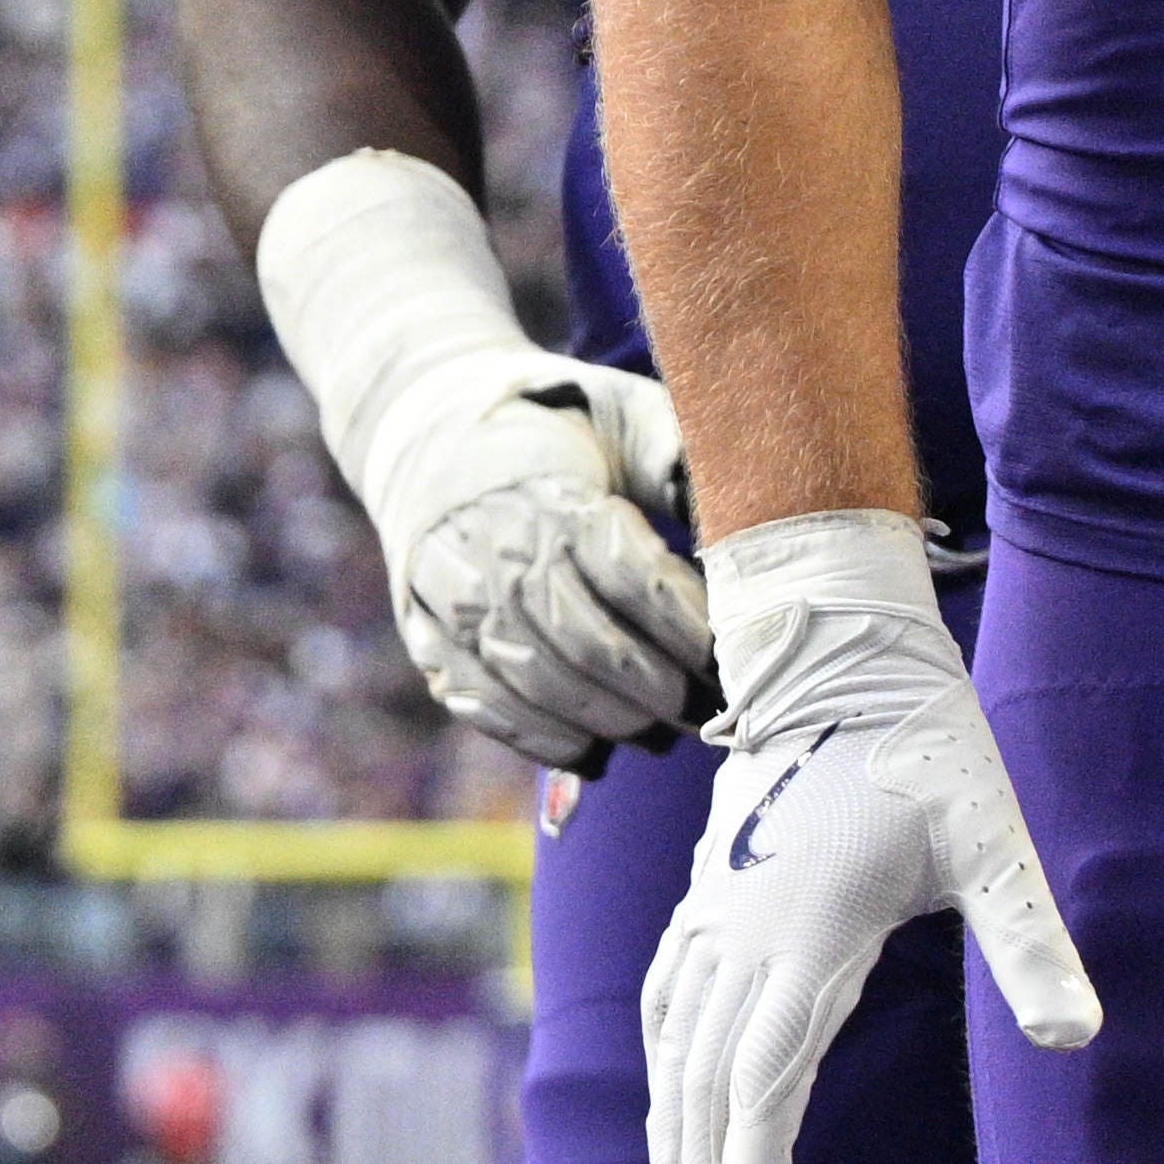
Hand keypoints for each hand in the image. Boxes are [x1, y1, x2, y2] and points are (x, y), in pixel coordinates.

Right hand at [344, 351, 711, 771]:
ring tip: (661, 733)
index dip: (688, 629)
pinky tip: (591, 751)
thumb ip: (678, 457)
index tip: (733, 656)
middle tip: (705, 710)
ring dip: (608, 721)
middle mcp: (500, 554)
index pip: (634, 579)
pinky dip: (541, 739)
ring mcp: (458, 601)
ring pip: (539, 684)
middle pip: (589, 645)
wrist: (430, 428)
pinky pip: (483, 705)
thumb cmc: (558, 426)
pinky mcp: (429, 637)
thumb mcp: (624, 412)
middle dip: (658, 690)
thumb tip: (735, 514)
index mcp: (557, 499)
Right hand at [638, 516, 1093, 1163]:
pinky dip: (658, 1058)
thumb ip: (1031, 945)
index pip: (767, 1070)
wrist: (846, 660)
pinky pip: (665, 993)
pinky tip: (665, 1094)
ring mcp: (716, 911)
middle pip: (708, 1073)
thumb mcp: (995, 843)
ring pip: (676, 1040)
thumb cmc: (932, 755)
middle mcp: (747, 930)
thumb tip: (1077, 1038)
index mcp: (814, 931)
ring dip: (672, 1126)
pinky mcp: (707, 892)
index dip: (752, 1158)